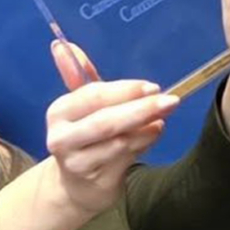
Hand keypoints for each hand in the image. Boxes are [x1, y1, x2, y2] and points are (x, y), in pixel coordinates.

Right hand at [46, 41, 178, 214]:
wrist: (76, 185)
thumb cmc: (83, 137)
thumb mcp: (79, 106)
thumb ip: (77, 75)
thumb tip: (62, 44)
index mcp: (58, 113)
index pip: (92, 96)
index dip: (124, 90)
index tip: (152, 87)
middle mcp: (63, 138)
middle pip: (106, 122)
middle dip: (141, 110)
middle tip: (170, 101)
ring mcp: (79, 163)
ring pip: (120, 142)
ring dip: (147, 128)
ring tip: (161, 119)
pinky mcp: (97, 181)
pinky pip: (128, 158)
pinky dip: (145, 144)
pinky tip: (153, 134)